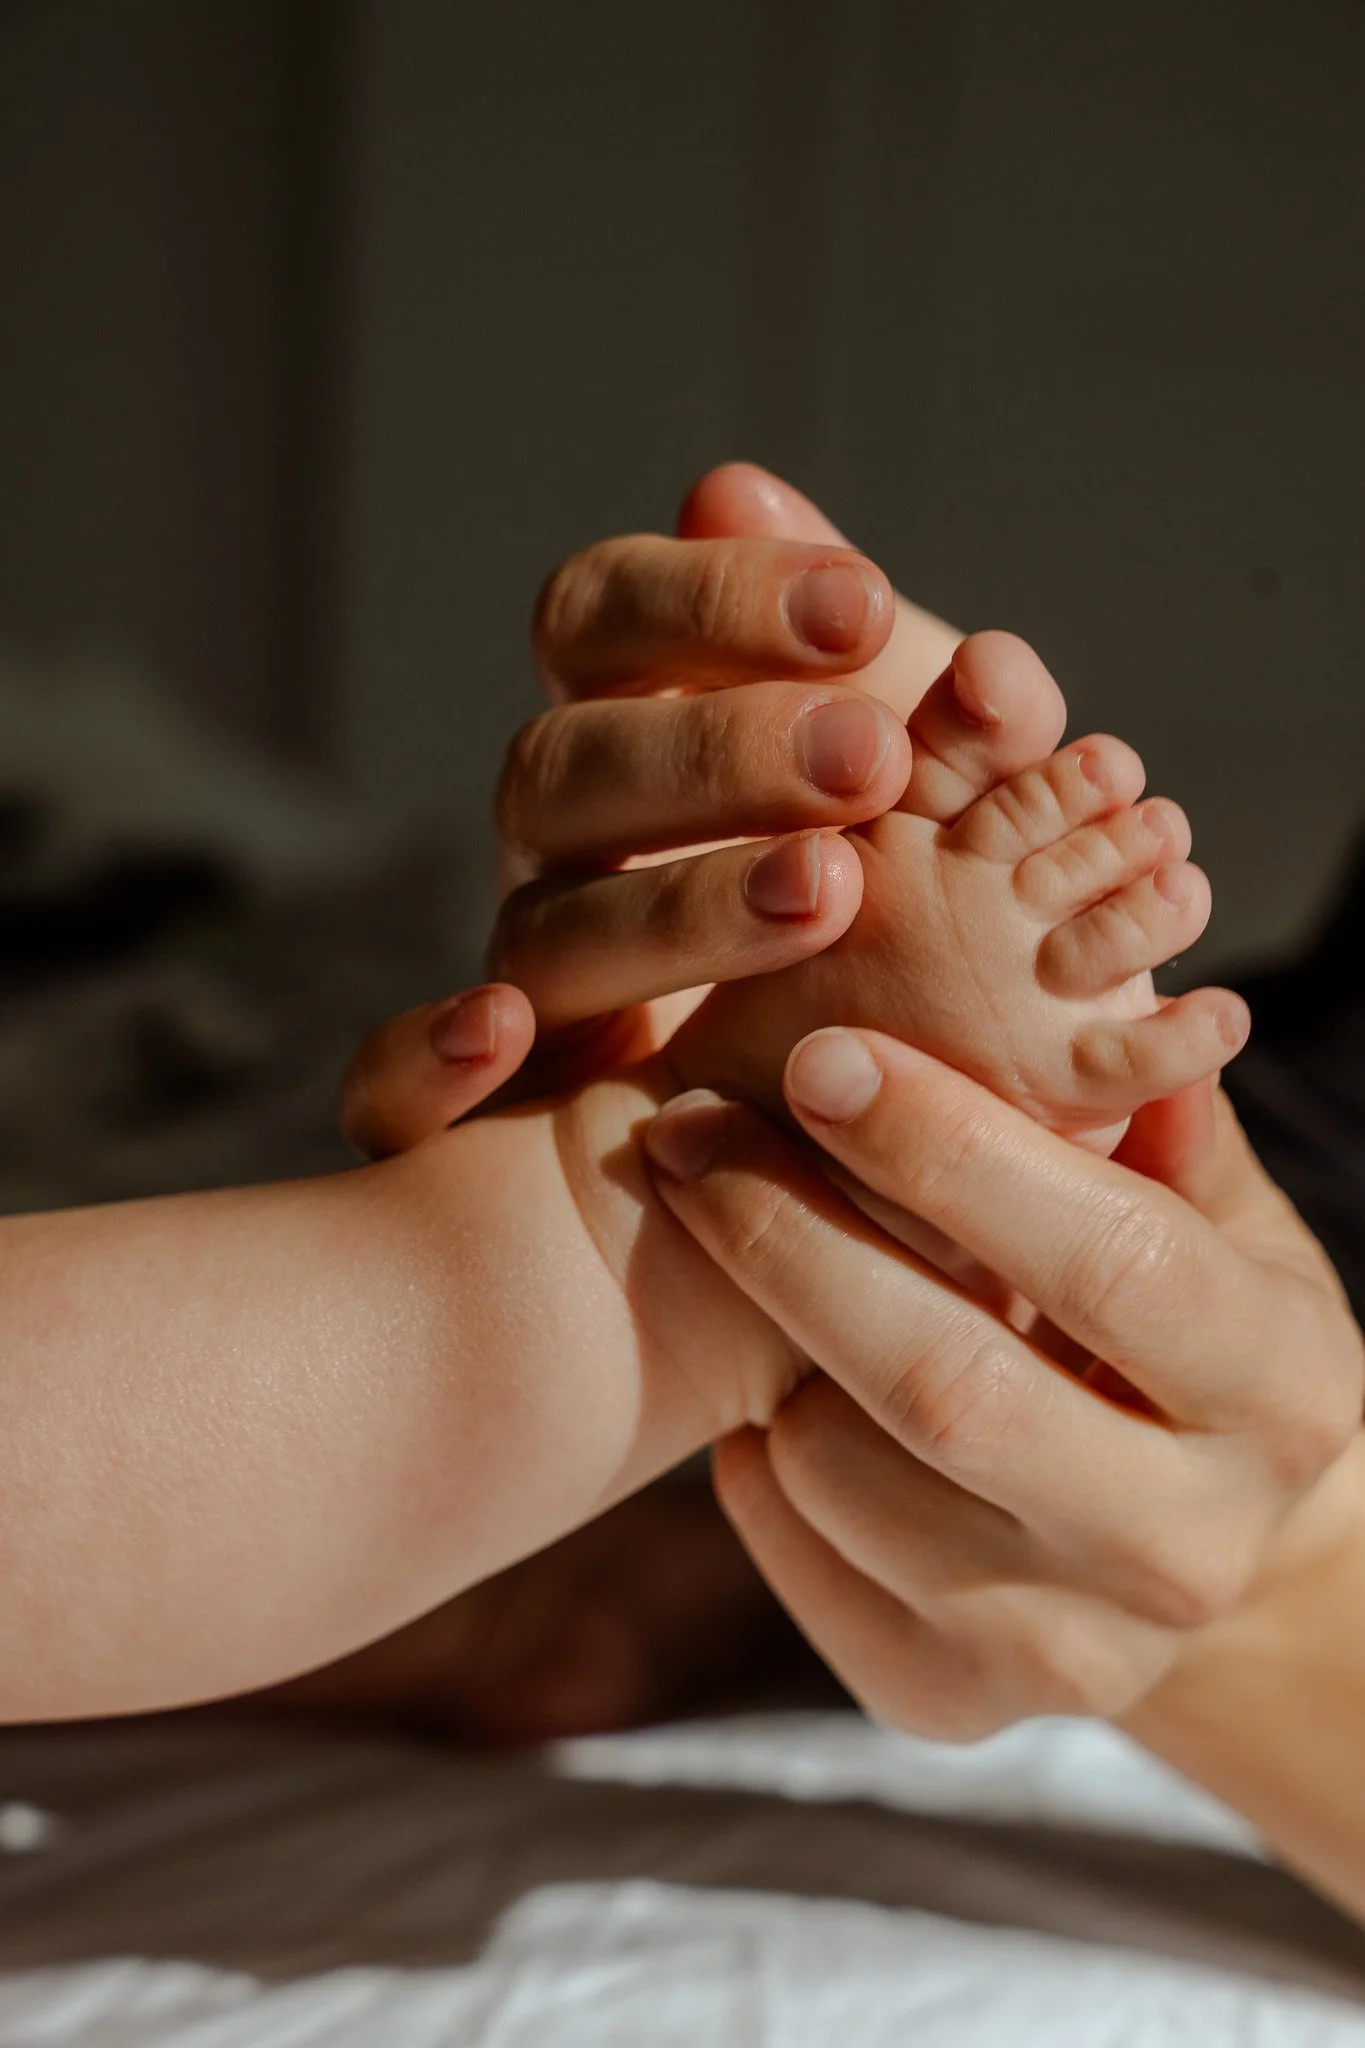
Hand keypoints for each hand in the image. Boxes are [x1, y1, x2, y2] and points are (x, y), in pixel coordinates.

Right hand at [345, 463, 960, 1153]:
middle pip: (564, 765)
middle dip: (715, 753)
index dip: (713, 598)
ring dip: (672, 905)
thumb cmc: (918, 898)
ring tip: (832, 891)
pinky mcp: (499, 1113)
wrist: (905, 1097)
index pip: (603, 616)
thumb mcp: (940, 787)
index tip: (859, 608)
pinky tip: (501, 1035)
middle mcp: (558, 843)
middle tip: (871, 755)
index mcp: (626, 724)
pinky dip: (419, 1058)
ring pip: (540, 926)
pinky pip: (388, 1088)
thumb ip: (913, 689)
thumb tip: (816, 539)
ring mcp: (521, 973)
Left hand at [642, 1036, 1363, 1736]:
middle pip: (948, 1388)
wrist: (1195, 1546)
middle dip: (792, 1235)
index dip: (954, 1153)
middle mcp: (1188, 1547)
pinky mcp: (948, 1701)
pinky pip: (792, 1548)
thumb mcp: (1222, 1221)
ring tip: (737, 1241)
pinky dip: (752, 1449)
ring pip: (840, 1472)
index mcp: (1281, 1394)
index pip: (1112, 1261)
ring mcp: (1068, 1652)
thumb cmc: (1189, 1334)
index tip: (827, 1057)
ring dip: (761, 1340)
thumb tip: (1112, 1008)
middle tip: (688, 1127)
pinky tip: (776, 1380)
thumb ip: (1163, 1127)